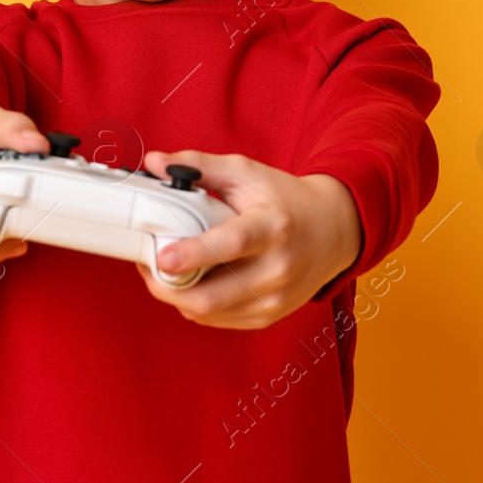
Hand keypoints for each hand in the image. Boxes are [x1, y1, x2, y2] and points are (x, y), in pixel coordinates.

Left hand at [136, 150, 360, 328]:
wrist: (333, 231)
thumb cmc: (285, 199)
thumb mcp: (247, 173)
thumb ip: (200, 167)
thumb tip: (155, 162)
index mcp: (272, 226)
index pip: (231, 245)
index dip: (194, 254)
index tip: (162, 257)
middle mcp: (277, 267)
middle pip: (212, 295)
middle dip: (168, 287)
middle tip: (148, 265)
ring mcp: (275, 298)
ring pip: (208, 312)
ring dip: (176, 296)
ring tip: (166, 272)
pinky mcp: (269, 316)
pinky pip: (217, 320)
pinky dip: (195, 305)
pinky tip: (191, 283)